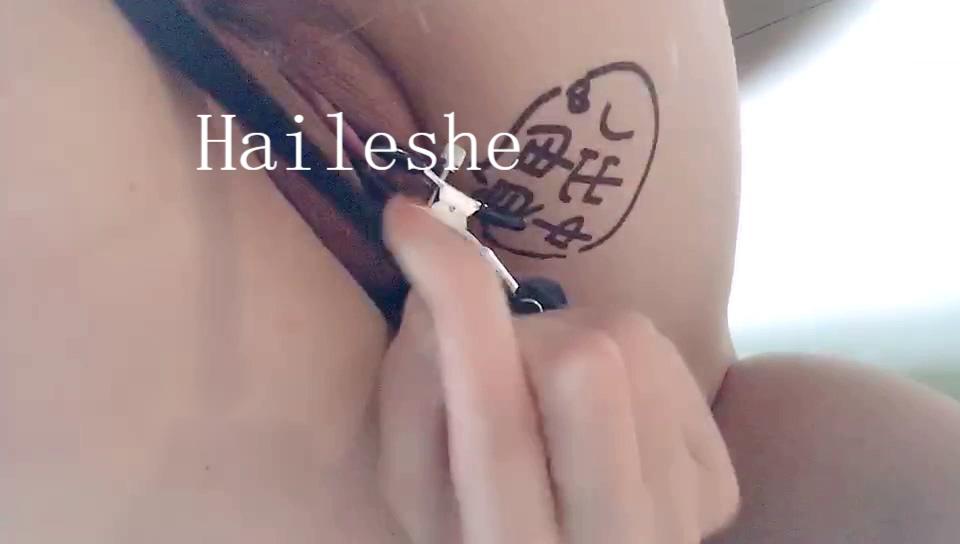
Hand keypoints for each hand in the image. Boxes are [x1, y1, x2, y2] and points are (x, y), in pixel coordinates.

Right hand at [378, 199, 738, 543]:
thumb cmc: (470, 529)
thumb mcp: (414, 486)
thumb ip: (411, 399)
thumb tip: (437, 293)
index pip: (495, 410)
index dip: (453, 292)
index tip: (408, 218)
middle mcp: (614, 540)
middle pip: (585, 361)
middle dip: (526, 334)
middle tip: (504, 365)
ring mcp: (681, 515)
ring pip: (633, 342)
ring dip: (571, 340)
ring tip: (547, 392)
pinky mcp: (718, 489)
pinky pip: (667, 358)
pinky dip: (618, 361)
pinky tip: (598, 409)